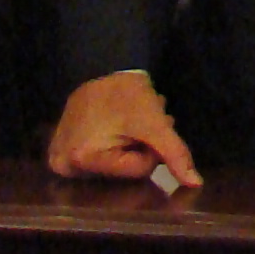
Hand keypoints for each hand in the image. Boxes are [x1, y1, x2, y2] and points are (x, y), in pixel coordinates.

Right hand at [46, 72, 202, 186]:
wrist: (101, 70)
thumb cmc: (127, 94)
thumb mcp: (155, 123)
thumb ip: (176, 153)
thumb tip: (195, 184)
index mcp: (83, 160)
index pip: (138, 171)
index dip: (151, 149)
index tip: (146, 127)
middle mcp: (65, 167)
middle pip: (124, 172)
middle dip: (139, 149)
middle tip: (137, 124)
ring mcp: (59, 162)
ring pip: (114, 168)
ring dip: (128, 148)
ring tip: (127, 124)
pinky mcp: (59, 156)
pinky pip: (99, 162)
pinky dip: (112, 147)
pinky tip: (113, 129)